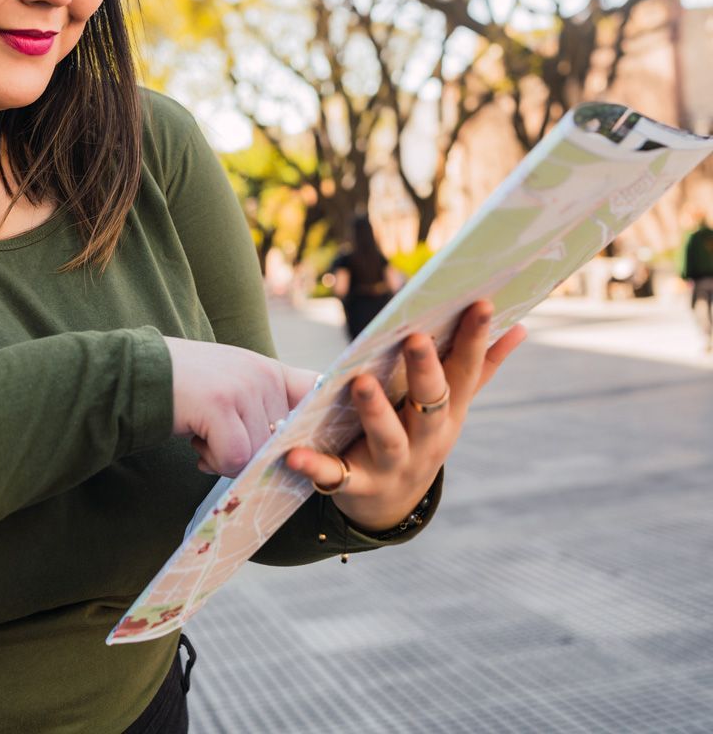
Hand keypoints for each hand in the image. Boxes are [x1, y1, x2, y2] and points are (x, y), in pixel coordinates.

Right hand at [164, 337, 318, 476]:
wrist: (135, 372)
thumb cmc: (183, 388)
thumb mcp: (231, 384)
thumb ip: (261, 406)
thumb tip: (290, 450)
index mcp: (269, 370)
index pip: (316, 394)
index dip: (314, 424)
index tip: (304, 443)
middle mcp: (262, 374)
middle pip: (280, 443)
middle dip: (249, 453)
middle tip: (217, 439)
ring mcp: (242, 387)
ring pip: (257, 454)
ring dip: (226, 458)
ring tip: (203, 436)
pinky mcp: (220, 405)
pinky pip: (234, 457)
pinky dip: (214, 461)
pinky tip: (196, 443)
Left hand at [284, 300, 526, 532]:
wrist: (390, 506)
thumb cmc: (419, 435)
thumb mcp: (451, 407)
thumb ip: (480, 368)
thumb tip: (518, 326)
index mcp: (448, 413)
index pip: (465, 372)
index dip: (474, 339)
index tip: (480, 303)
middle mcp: (426, 439)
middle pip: (430, 403)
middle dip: (424, 371)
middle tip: (415, 337)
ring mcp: (393, 464)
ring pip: (388, 438)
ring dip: (376, 411)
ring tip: (359, 381)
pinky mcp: (357, 485)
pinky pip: (335, 476)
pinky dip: (315, 467)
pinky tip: (292, 454)